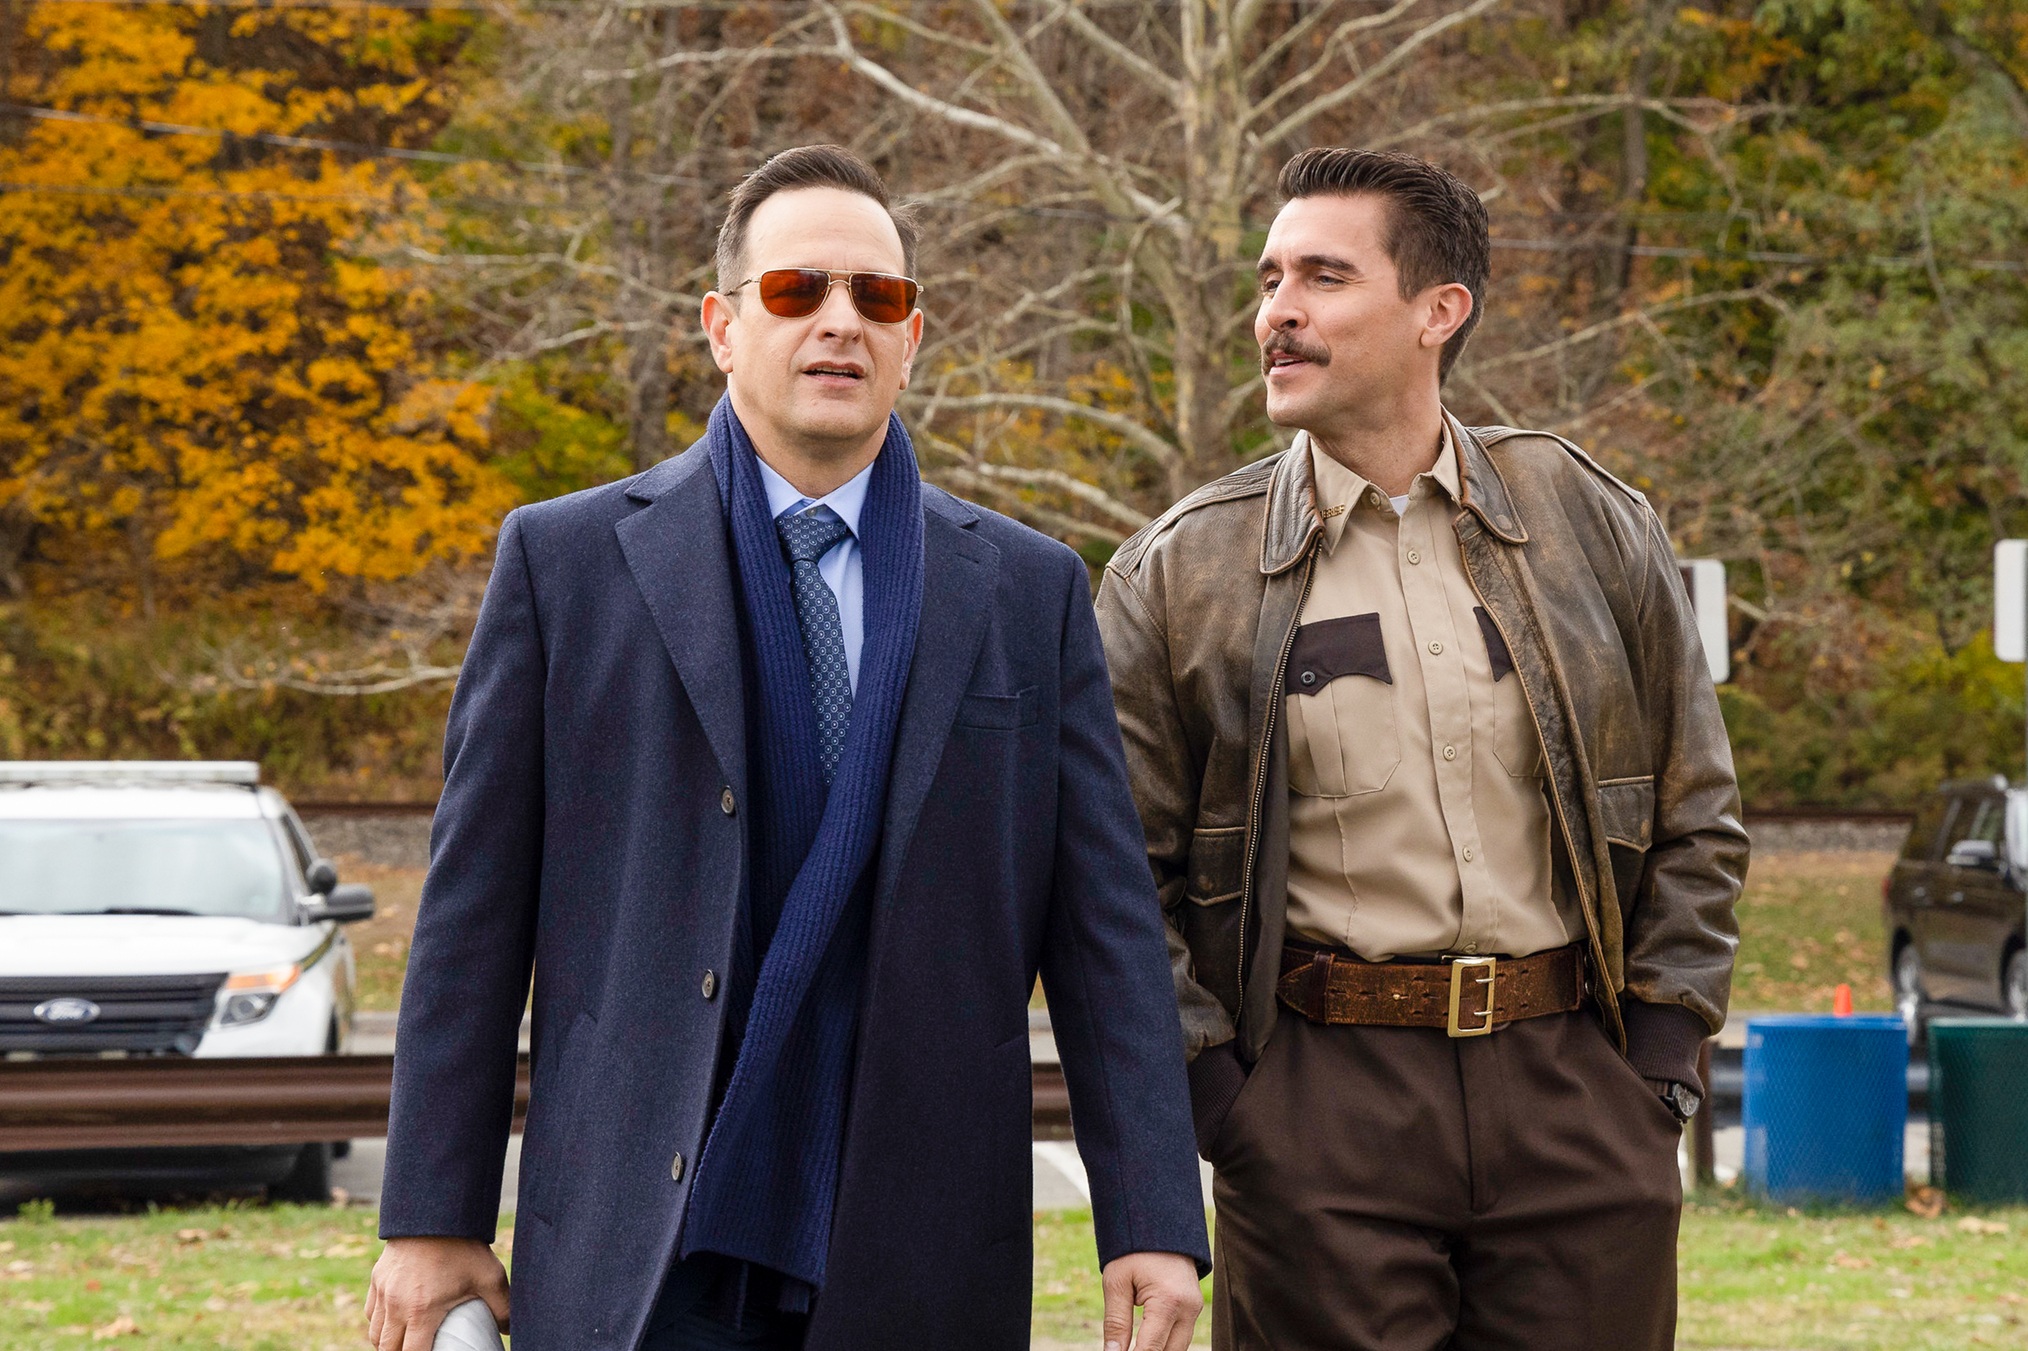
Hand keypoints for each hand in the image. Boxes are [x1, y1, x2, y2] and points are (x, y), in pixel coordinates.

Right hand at [366, 1236, 509, 1350]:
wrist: (436, 1211)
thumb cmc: (463, 1245)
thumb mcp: (489, 1276)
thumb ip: (502, 1306)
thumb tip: (511, 1328)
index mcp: (422, 1311)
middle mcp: (396, 1305)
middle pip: (388, 1349)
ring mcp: (383, 1292)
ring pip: (375, 1333)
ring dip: (388, 1343)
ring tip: (405, 1344)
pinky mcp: (377, 1279)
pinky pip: (371, 1312)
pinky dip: (379, 1323)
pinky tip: (394, 1322)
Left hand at [1100, 1251, 1202, 1350]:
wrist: (1159, 1220)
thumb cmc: (1134, 1248)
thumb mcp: (1116, 1282)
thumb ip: (1115, 1323)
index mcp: (1168, 1302)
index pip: (1150, 1350)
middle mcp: (1188, 1308)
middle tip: (1122, 1350)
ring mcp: (1195, 1308)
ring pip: (1178, 1349)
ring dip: (1157, 1350)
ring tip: (1133, 1346)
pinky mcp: (1194, 1307)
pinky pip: (1181, 1336)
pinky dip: (1164, 1343)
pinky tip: (1145, 1342)